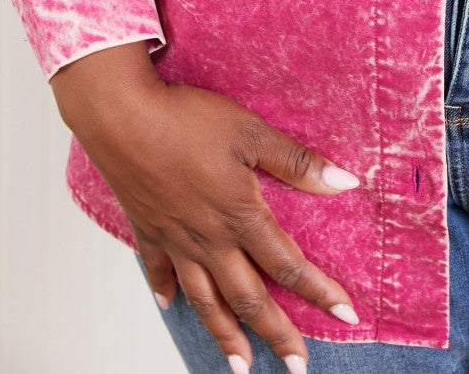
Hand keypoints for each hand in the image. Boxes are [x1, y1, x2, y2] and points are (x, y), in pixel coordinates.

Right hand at [51, 41, 360, 371]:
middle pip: (249, 297)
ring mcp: (175, 240)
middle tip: (297, 366)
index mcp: (240, 216)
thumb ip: (297, 162)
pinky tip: (172, 307)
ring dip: (225, 334)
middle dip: (276, 334)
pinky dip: (167, 292)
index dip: (320, 292)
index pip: (289, 265)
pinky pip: (158, 272)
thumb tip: (346, 182)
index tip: (347, 315)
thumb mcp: (251, 133)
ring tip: (240, 366)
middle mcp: (209, 240)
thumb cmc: (187, 120)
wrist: (121, 119)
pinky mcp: (146, 230)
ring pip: (205, 299)